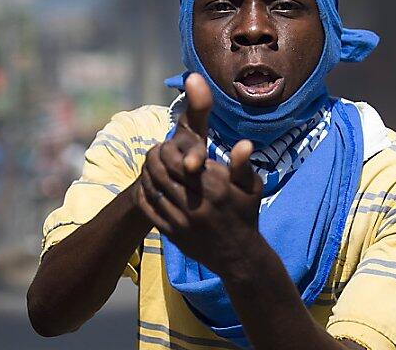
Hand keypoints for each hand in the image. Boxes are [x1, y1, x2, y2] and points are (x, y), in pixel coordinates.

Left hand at [134, 73, 264, 274]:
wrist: (238, 253)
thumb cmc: (244, 214)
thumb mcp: (251, 187)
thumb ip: (243, 164)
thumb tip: (244, 142)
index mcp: (215, 188)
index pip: (179, 162)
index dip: (168, 149)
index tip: (167, 143)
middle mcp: (196, 203)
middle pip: (162, 173)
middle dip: (154, 157)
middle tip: (154, 151)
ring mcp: (182, 220)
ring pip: (153, 190)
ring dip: (147, 173)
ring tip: (149, 164)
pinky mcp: (172, 234)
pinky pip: (149, 210)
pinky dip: (143, 194)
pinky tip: (145, 185)